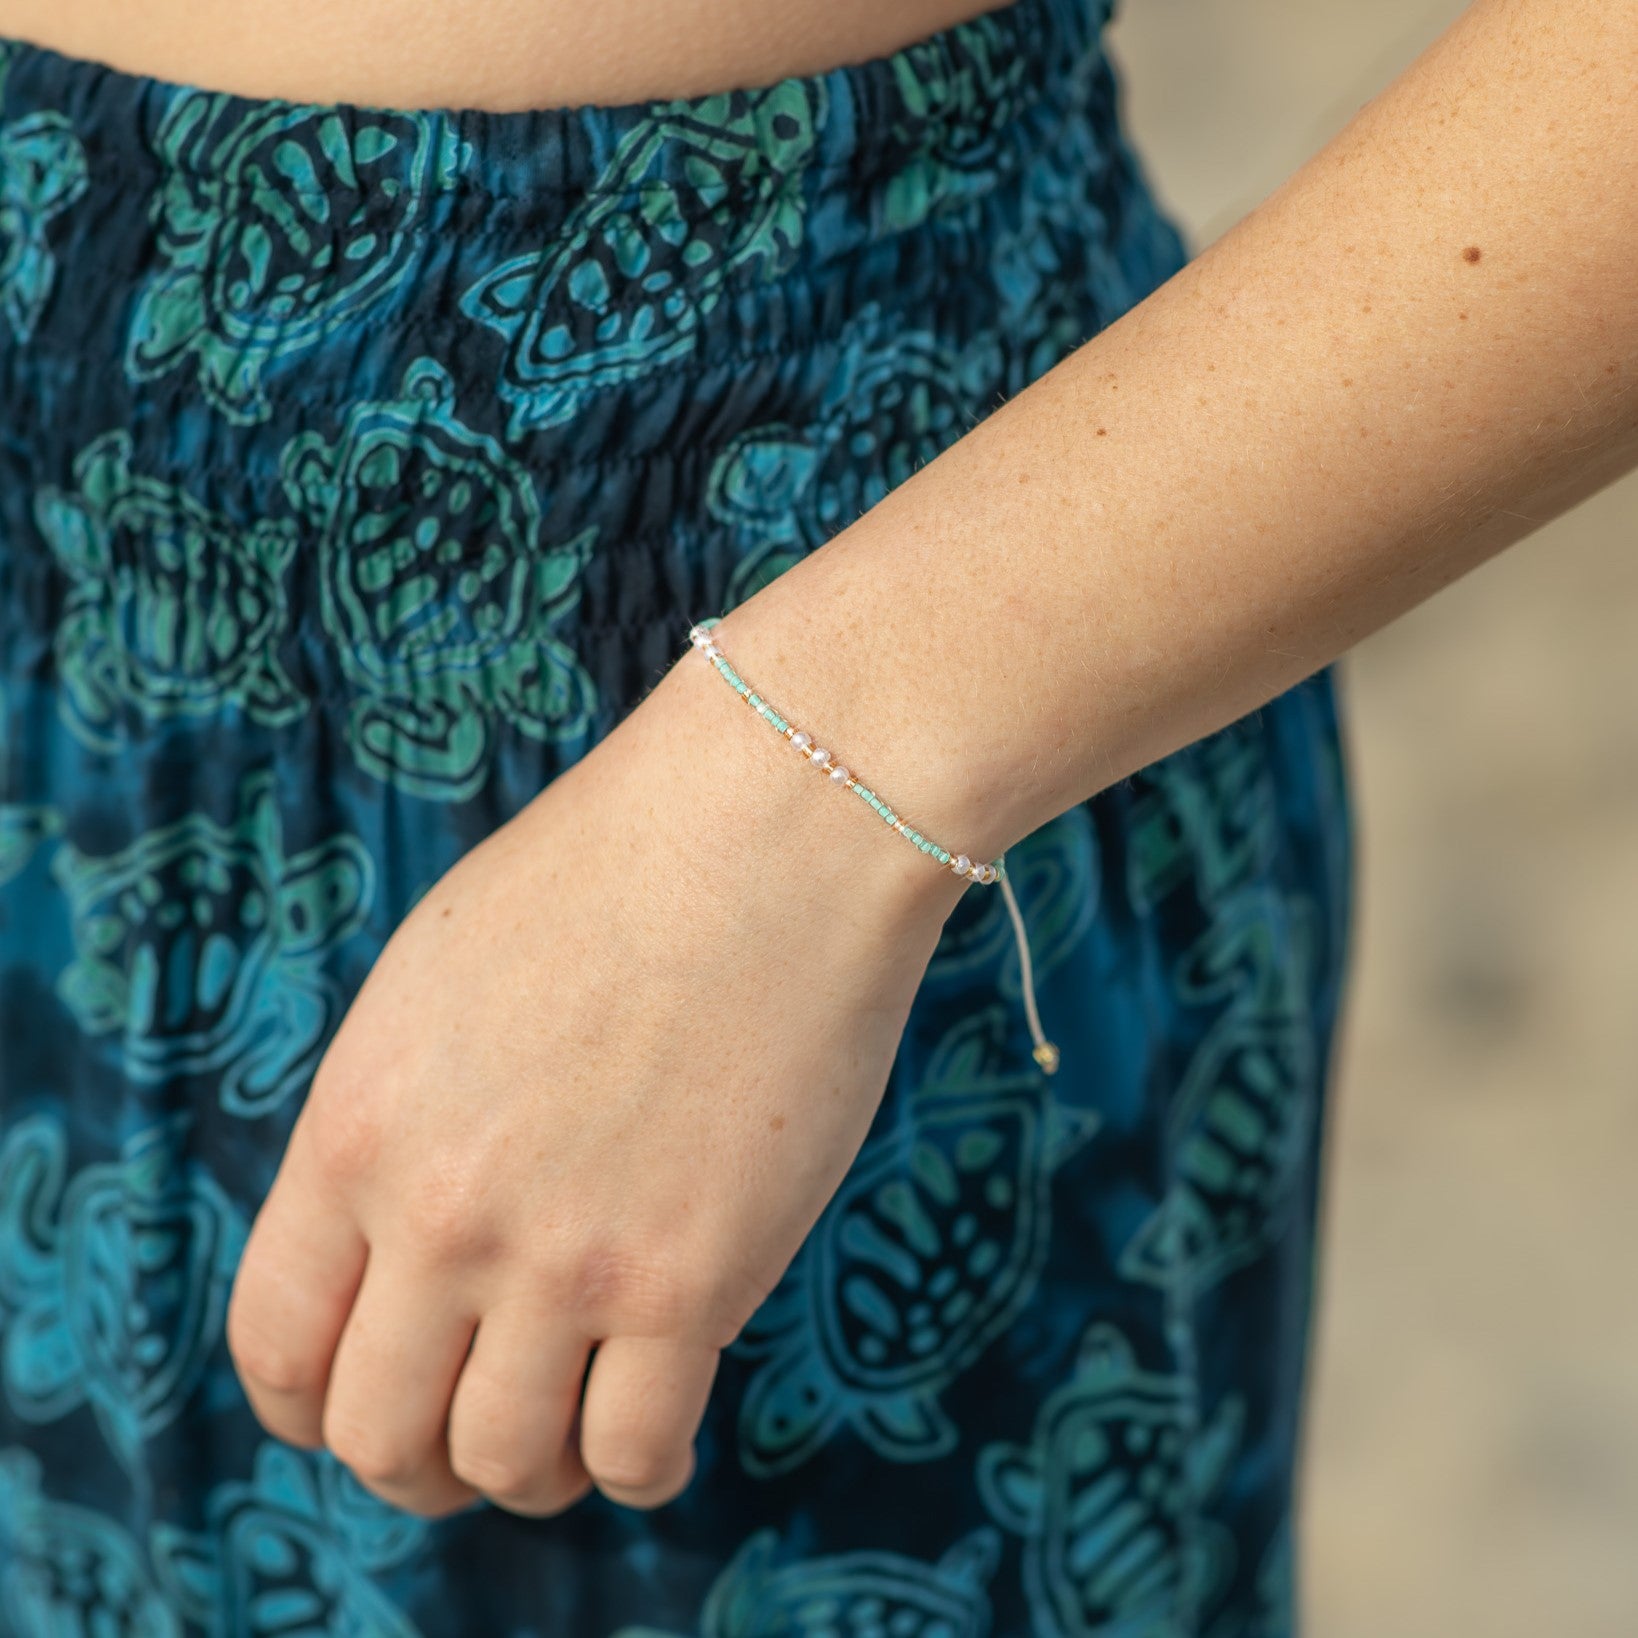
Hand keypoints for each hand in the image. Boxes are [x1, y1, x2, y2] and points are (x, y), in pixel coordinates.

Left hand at [225, 620, 966, 1517]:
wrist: (770, 828)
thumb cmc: (617, 874)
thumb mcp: (438, 980)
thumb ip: (398, 1122)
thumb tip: (404, 1244)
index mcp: (357, 1127)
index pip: (277, 1344)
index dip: (312, 1408)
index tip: (364, 1409)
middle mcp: (442, 1212)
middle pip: (379, 1436)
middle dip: (416, 1465)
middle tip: (471, 1440)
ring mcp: (567, 1256)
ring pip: (506, 1465)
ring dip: (529, 1475)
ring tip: (570, 1434)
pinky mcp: (694, 1279)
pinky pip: (636, 1453)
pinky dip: (636, 1467)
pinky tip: (657, 1425)